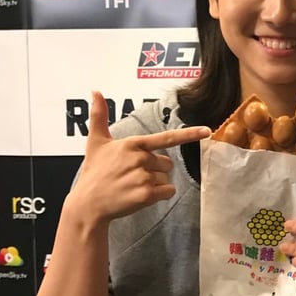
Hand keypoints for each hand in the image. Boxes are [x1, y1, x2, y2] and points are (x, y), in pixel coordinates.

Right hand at [65, 91, 210, 224]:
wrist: (88, 205)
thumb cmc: (94, 173)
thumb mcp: (95, 142)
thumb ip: (99, 116)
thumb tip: (95, 90)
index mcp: (132, 144)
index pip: (166, 138)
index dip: (189, 134)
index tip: (207, 131)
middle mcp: (139, 158)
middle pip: (167, 163)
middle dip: (155, 170)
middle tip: (132, 175)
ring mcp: (143, 177)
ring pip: (166, 178)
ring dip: (155, 184)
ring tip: (132, 186)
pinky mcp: (145, 195)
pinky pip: (167, 192)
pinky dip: (159, 196)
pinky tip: (140, 196)